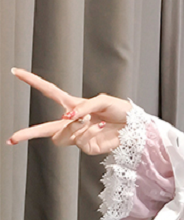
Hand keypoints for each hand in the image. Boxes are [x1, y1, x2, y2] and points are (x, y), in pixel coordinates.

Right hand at [6, 68, 131, 154]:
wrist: (135, 127)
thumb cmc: (120, 111)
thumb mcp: (102, 101)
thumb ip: (83, 106)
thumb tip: (67, 118)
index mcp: (75, 105)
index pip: (50, 92)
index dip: (33, 81)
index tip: (16, 72)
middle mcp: (74, 122)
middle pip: (45, 129)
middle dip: (28, 134)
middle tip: (12, 138)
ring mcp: (80, 136)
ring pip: (60, 136)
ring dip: (73, 126)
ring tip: (89, 120)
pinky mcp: (88, 148)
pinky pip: (80, 140)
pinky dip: (90, 131)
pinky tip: (100, 126)